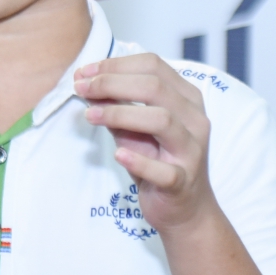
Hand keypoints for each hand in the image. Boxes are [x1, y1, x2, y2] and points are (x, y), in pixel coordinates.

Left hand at [74, 54, 216, 233]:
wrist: (185, 209)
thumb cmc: (158, 161)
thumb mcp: (134, 129)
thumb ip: (116, 107)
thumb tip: (86, 84)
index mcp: (186, 99)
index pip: (153, 66)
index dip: (115, 65)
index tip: (84, 72)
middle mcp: (194, 120)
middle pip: (155, 87)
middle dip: (112, 83)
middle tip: (81, 88)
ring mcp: (191, 151)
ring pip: (162, 120)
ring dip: (121, 114)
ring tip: (90, 116)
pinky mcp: (183, 183)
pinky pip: (164, 170)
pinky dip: (139, 161)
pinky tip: (118, 154)